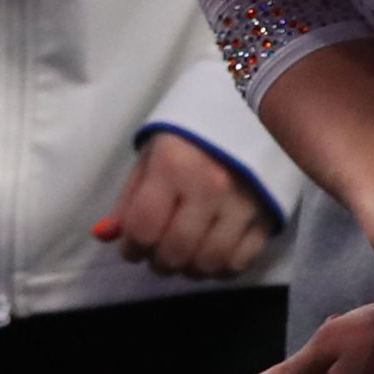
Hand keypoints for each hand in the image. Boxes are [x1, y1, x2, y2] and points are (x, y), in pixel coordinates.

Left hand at [94, 130, 281, 278]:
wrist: (251, 104)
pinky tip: (211, 254)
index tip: (132, 245)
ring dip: (188, 268)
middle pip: (175, 252)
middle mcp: (209, 188)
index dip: (131, 247)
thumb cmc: (193, 128)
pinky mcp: (268, 214)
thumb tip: (105, 235)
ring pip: (209, 263)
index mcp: (173, 166)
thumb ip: (129, 198)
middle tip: (157, 251)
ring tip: (183, 254)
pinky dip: (221, 268)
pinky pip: (241, 262)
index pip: (143, 229)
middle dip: (158, 261)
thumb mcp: (154, 152)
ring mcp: (243, 203)